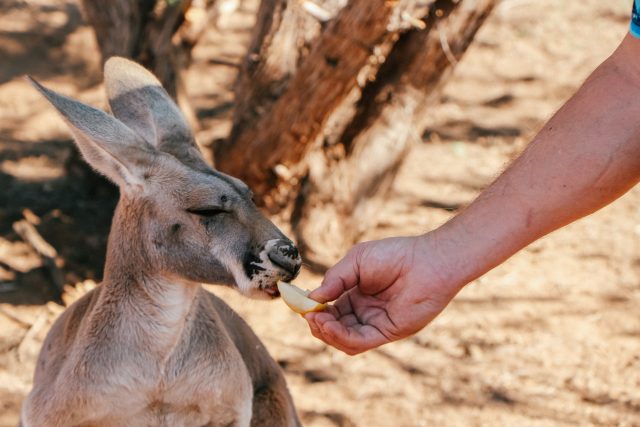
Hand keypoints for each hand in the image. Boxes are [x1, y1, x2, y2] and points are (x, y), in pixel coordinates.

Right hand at [304, 235, 462, 353]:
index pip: (330, 308)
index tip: (302, 305)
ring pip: (343, 338)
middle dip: (318, 323)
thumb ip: (335, 279)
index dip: (315, 309)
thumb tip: (312, 298)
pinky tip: (330, 325)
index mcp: (356, 293)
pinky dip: (341, 337)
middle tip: (308, 315)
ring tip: (317, 319)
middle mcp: (365, 311)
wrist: (428, 261)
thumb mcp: (357, 261)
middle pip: (334, 326)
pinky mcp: (387, 332)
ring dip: (327, 332)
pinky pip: (359, 342)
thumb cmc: (395, 255)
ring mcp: (375, 323)